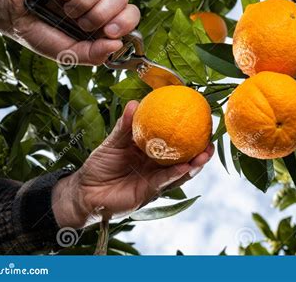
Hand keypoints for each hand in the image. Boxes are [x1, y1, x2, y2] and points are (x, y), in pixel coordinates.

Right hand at [0, 0, 139, 64]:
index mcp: (105, 24)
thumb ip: (93, 54)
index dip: (125, 23)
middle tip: (84, 24)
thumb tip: (116, 45)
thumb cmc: (44, 34)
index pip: (131, 16)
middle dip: (102, 15)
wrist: (15, 16)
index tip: (109, 32)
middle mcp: (101, 3)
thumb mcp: (68, 54)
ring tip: (68, 11)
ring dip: (85, 2)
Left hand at [52, 101, 214, 227]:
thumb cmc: (99, 166)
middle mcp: (157, 166)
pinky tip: (185, 166)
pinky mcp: (150, 192)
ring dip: (194, 164)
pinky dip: (175, 174)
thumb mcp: (113, 142)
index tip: (202, 120)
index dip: (189, 135)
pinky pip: (165, 182)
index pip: (174, 142)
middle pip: (184, 158)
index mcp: (151, 152)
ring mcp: (155, 180)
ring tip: (205, 154)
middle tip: (211, 139)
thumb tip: (135, 103)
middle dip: (200, 151)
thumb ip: (124, 126)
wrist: (85, 191)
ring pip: (181, 172)